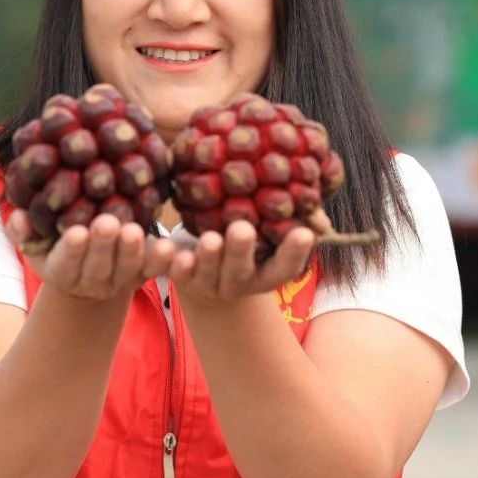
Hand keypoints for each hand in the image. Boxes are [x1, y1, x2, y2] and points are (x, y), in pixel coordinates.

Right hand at [6, 210, 174, 302]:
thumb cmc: (55, 246)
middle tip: (108, 223)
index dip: (72, 251)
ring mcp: (120, 280)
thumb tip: (19, 217)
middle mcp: (92, 281)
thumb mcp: (33, 242)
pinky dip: (163, 261)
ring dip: (132, 251)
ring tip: (134, 230)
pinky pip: (155, 270)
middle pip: (98, 267)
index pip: (65, 264)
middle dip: (103, 246)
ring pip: (127, 269)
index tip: (77, 232)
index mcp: (62, 273)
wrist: (88, 268)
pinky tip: (170, 247)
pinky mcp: (144, 274)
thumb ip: (22, 231)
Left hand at [169, 220, 314, 309]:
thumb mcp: (262, 233)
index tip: (305, 233)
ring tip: (210, 239)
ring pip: (206, 274)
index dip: (294, 253)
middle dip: (240, 252)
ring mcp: (206, 285)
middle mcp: (237, 284)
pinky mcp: (178, 277)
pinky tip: (168, 248)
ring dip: (208, 257)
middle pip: (240, 273)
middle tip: (242, 229)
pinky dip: (168, 261)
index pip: (284, 268)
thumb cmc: (242, 242)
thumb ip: (280, 219)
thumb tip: (309, 193)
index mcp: (264, 274)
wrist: (202, 270)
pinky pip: (171, 272)